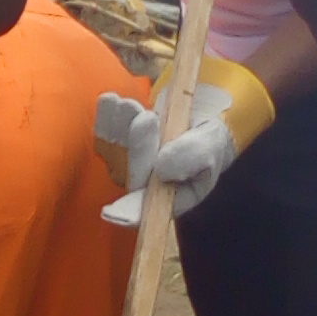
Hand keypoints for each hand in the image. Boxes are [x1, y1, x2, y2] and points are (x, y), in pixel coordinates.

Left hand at [98, 59, 273, 226]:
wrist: (198, 116)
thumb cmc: (209, 138)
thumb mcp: (211, 144)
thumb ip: (192, 156)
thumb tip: (162, 169)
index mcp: (172, 199)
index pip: (149, 212)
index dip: (130, 214)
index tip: (112, 213)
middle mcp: (146, 188)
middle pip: (131, 176)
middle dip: (136, 147)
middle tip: (146, 118)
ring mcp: (129, 166)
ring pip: (115, 152)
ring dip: (118, 127)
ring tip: (128, 105)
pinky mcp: (118, 146)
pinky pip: (105, 135)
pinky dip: (107, 118)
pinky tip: (110, 101)